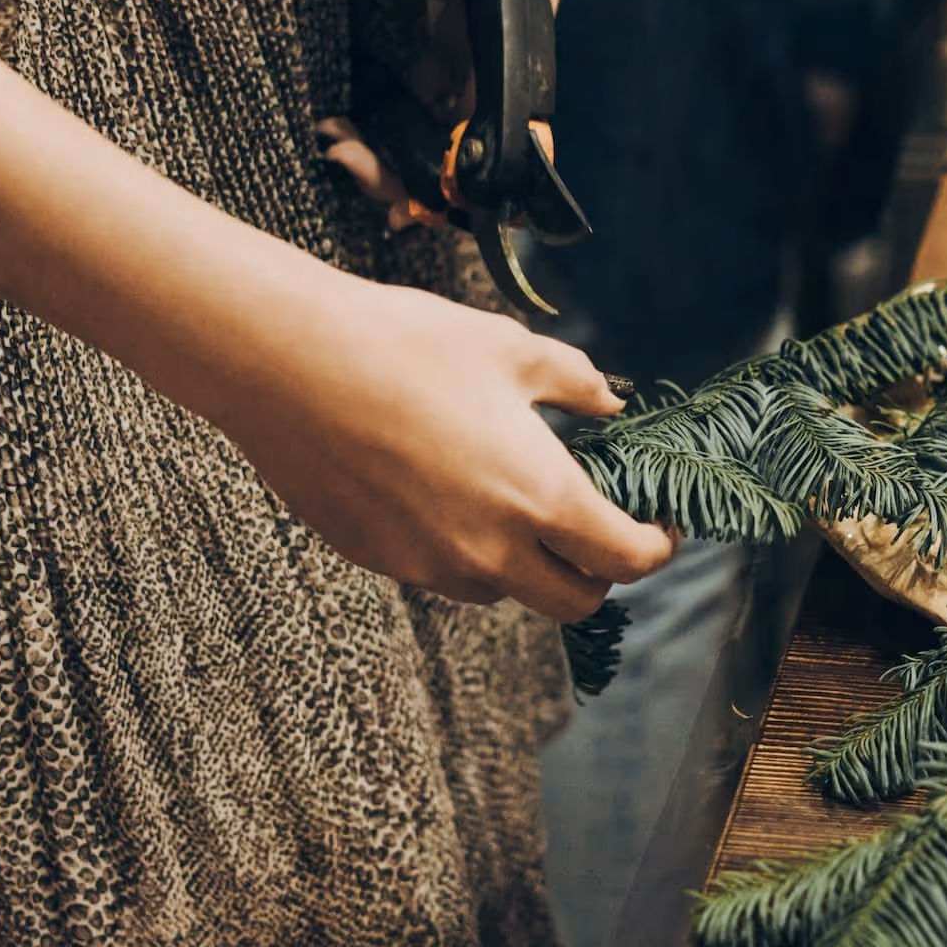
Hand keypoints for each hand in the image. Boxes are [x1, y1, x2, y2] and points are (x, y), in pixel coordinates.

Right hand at [0, 41, 663, 618]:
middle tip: (596, 525)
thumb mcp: (510, 350)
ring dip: (524, 564)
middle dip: (597, 572)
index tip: (660, 523)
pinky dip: (463, 551)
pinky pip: (442, 574)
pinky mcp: (378, 560)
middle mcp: (491, 550)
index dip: (657, 546)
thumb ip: (575, 383)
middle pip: (574, 602)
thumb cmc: (405, 344)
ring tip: (512, 500)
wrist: (286, 362)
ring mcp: (430, 565)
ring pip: (504, 593)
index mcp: (539, 497)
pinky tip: (443, 491)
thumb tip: (611, 401)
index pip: (625, 560)